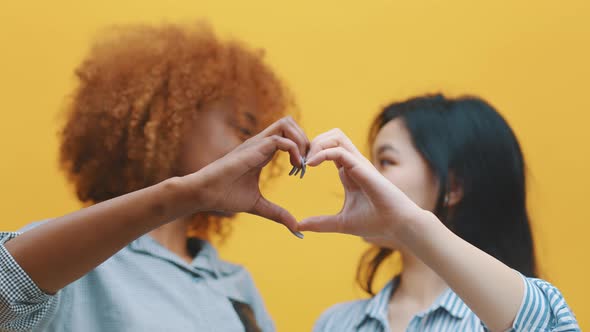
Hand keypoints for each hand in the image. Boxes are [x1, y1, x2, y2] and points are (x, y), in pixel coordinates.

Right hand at [190, 117, 308, 234]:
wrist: (204, 193)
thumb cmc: (225, 196)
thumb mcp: (258, 205)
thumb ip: (278, 213)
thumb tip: (296, 228)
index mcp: (262, 152)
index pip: (288, 135)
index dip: (301, 149)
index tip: (302, 170)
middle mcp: (260, 143)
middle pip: (289, 123)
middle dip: (304, 139)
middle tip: (305, 164)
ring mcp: (256, 143)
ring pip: (286, 124)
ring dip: (300, 141)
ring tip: (300, 164)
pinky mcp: (253, 149)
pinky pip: (279, 140)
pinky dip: (293, 150)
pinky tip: (294, 167)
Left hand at [298, 129, 428, 244]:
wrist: (398, 225)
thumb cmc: (376, 222)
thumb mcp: (341, 223)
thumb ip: (320, 223)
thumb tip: (299, 226)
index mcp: (348, 171)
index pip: (328, 149)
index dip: (311, 154)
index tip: (299, 170)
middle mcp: (354, 163)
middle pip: (331, 135)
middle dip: (312, 143)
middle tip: (300, 162)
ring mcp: (358, 163)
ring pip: (335, 136)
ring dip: (317, 144)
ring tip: (306, 162)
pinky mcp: (362, 167)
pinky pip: (339, 151)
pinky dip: (322, 153)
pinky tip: (311, 165)